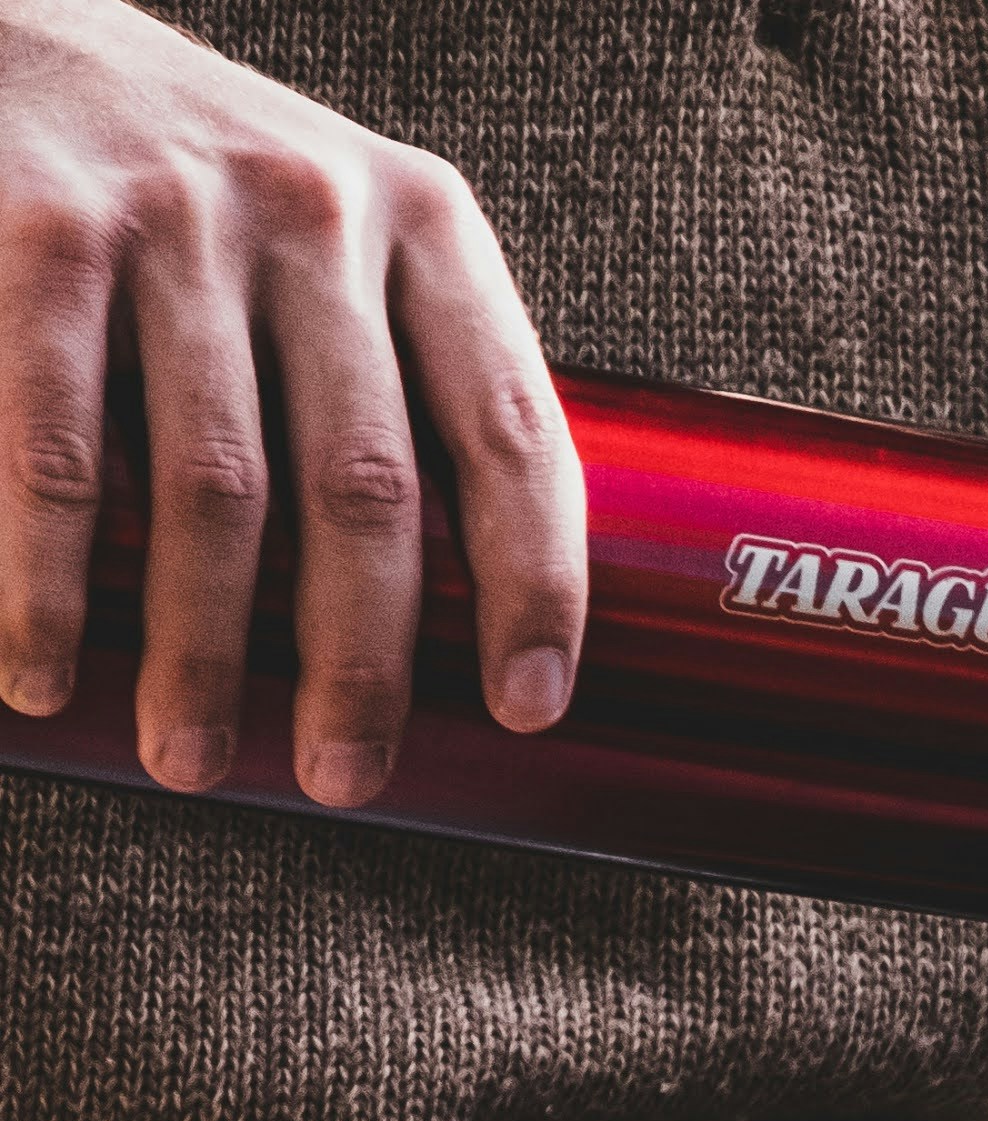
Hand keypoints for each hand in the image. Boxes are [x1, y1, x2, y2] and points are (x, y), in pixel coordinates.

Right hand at [0, 0, 581, 802]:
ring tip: (189, 755)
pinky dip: (51, 583)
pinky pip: (63, 454)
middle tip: (340, 777)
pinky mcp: (46, 227)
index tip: (525, 711)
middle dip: (357, 665)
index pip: (513, 429)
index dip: (532, 588)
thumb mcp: (336, 247)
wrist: (17, 44)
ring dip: (201, 653)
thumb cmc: (196, 197)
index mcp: (423, 223)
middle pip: (367, 490)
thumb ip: (402, 382)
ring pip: (218, 491)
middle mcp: (316, 206)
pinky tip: (46, 666)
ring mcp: (178, 212)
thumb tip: (457, 626)